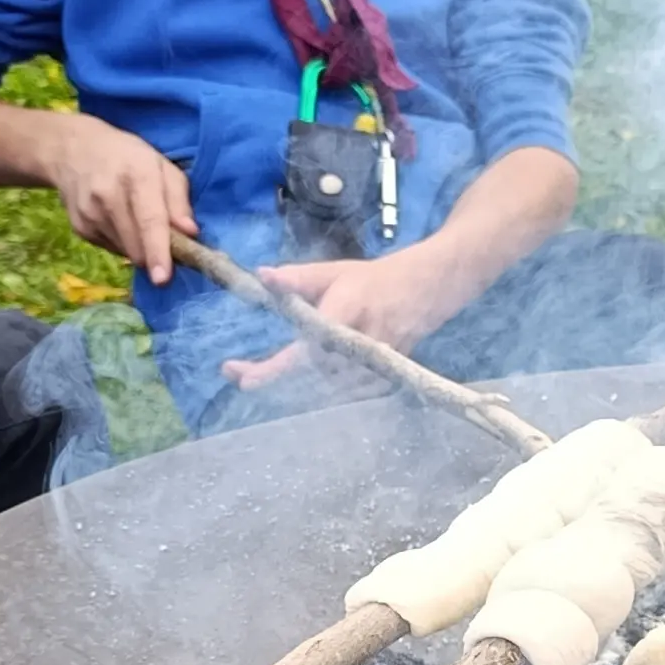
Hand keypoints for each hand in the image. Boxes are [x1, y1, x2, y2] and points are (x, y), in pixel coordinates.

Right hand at [42, 112, 195, 284]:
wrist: (73, 151)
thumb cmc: (128, 158)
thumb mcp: (162, 166)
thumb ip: (179, 199)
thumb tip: (190, 233)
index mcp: (136, 174)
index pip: (149, 219)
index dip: (158, 251)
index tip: (163, 278)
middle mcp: (108, 195)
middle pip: (137, 245)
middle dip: (157, 254)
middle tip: (168, 242)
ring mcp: (89, 214)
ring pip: (127, 252)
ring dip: (140, 246)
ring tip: (136, 218)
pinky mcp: (80, 228)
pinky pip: (113, 249)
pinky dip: (123, 242)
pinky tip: (118, 219)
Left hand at [227, 245, 480, 391]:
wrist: (425, 291)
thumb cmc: (373, 279)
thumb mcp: (332, 272)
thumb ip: (295, 279)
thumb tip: (261, 276)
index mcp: (346, 313)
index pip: (304, 350)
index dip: (272, 368)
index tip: (241, 378)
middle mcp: (361, 344)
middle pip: (309, 374)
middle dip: (274, 373)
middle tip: (238, 371)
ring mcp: (375, 366)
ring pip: (325, 387)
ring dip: (299, 379)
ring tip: (273, 367)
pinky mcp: (382, 381)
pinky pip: (342, 392)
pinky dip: (323, 383)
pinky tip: (316, 370)